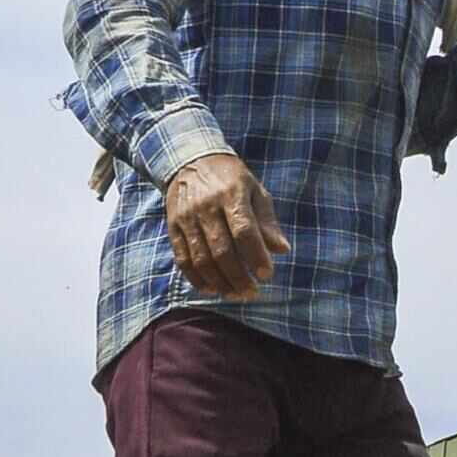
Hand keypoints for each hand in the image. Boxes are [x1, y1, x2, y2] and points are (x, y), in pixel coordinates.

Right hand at [162, 152, 288, 300]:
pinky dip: (197, 279)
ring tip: (235, 295)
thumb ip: (267, 222)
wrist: (191, 161)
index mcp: (231, 194)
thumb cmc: (230, 179)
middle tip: (252, 293)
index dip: (256, 256)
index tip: (267, 275)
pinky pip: (183, 259)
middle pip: (221, 250)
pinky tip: (212, 289)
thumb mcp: (255, 191)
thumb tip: (282, 250)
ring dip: (219, 283)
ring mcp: (186, 218)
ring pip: (201, 259)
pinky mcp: (173, 227)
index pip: (244, 231)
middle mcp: (206, 207)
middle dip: (238, 277)